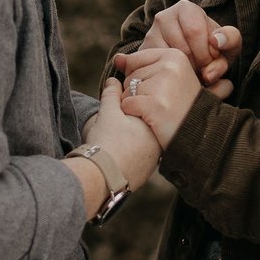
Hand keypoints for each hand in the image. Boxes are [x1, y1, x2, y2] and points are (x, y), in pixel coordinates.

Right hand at [82, 77, 161, 202]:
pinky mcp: (142, 178)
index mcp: (153, 127)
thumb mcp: (108, 112)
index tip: (118, 112)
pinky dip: (127, 159)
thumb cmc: (106, 141)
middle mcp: (158, 147)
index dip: (131, 110)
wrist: (101, 176)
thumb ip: (112, 95)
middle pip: (143, 132)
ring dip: (129, 145)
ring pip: (140, 149)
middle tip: (114, 128)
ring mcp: (151, 165)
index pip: (146, 113)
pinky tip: (114, 157)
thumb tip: (113, 81)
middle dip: (131, 128)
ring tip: (113, 143)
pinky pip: (136, 164)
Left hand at [113, 43, 207, 147]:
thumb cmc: (179, 107)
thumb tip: (117, 58)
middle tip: (162, 103)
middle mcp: (170, 66)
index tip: (162, 91)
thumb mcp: (168, 79)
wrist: (197, 135)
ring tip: (157, 111)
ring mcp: (163, 84)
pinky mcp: (154, 104)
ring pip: (126, 90)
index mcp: (175, 56)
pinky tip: (152, 119)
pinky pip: (127, 105)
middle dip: (138, 92)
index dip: (142, 80)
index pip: (134, 60)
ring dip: (136, 104)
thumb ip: (141, 65)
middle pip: (130, 76)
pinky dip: (134, 115)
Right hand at [142, 1, 238, 98]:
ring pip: (170, 61)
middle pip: (183, 48)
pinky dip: (172, 76)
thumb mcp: (227, 45)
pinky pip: (158, 69)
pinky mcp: (143, 55)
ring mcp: (150, 36)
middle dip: (198, 65)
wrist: (191, 60)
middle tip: (204, 71)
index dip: (208, 53)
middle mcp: (163, 18)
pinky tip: (180, 75)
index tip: (212, 60)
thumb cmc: (211, 50)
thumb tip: (216, 41)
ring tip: (194, 73)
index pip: (195, 32)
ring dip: (187, 72)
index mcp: (186, 9)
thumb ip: (231, 39)